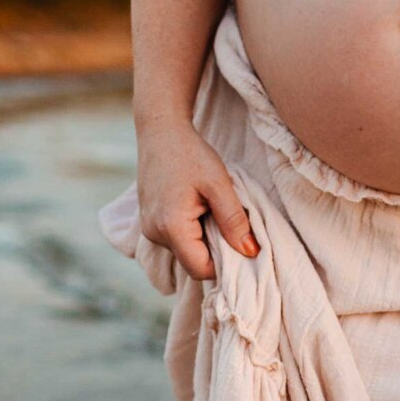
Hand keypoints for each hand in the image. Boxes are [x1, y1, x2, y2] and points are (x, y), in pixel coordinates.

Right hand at [137, 125, 258, 281]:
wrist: (160, 131)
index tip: (242, 245)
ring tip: (213, 211)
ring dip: (204, 241)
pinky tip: (200, 209)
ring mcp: (148, 230)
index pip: (201, 269)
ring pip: (185, 252)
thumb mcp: (219, 185)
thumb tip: (251, 252)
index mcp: (171, 227)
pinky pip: (176, 240)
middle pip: (192, 263)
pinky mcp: (149, 223)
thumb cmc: (191, 153)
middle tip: (232, 225)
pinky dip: (192, 233)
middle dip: (216, 252)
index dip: (225, 264)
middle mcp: (154, 234)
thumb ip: (234, 221)